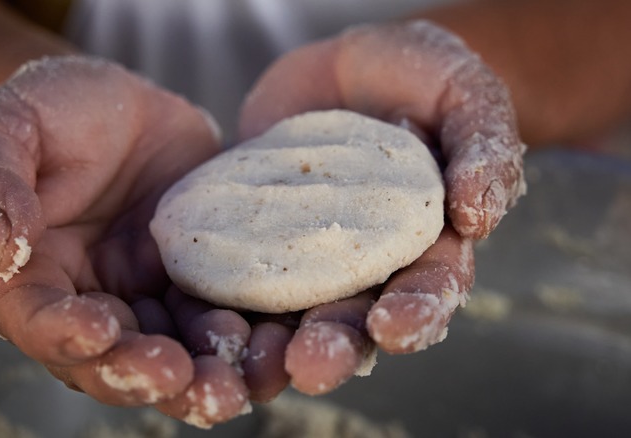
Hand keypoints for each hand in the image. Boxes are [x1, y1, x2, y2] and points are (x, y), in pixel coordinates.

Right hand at [0, 56, 251, 425]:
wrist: (121, 103)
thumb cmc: (50, 111)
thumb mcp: (7, 125)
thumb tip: (3, 249)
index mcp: (24, 278)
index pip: (37, 322)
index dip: (64, 334)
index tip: (100, 331)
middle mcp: (82, 301)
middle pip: (104, 359)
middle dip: (140, 375)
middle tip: (180, 378)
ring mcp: (139, 296)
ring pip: (164, 353)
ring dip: (196, 379)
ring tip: (230, 387)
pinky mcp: (186, 283)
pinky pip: (210, 319)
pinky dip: (236, 338)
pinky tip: (265, 342)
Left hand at [236, 20, 524, 393]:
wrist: (353, 65)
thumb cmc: (422, 80)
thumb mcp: (464, 96)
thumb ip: (483, 147)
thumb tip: (482, 216)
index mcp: (425, 246)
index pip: (428, 291)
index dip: (417, 313)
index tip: (395, 326)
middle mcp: (365, 264)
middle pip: (355, 319)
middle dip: (338, 346)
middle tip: (313, 366)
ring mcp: (306, 252)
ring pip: (292, 310)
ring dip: (277, 342)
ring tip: (256, 360)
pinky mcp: (256, 232)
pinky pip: (236, 265)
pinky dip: (222, 294)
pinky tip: (203, 310)